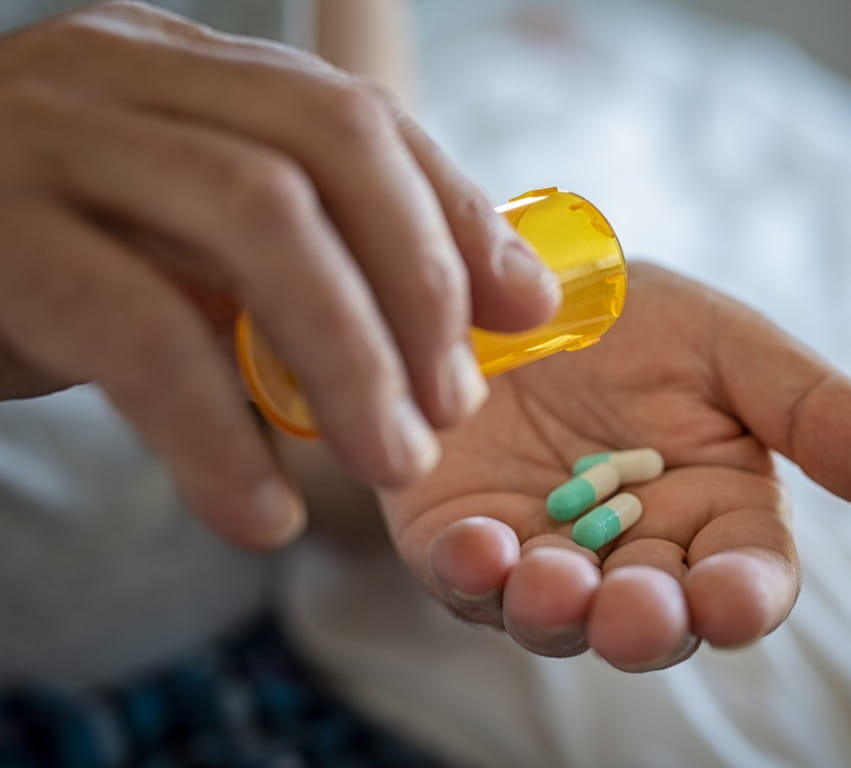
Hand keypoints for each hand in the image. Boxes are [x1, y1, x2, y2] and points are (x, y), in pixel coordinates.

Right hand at [0, 2, 558, 547]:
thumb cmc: (53, 267)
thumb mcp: (187, 244)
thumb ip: (308, 256)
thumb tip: (476, 313)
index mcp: (186, 71)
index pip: (356, 116)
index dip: (456, 215)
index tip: (521, 312)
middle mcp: (122, 76)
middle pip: (325, 146)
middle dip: (417, 282)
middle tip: (454, 406)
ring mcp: (49, 141)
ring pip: (254, 219)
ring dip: (349, 358)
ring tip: (393, 462)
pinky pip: (139, 332)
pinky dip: (218, 432)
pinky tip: (260, 514)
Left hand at [380, 263, 850, 671]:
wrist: (512, 286)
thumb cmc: (627, 316)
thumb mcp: (727, 346)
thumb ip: (811, 412)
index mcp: (708, 511)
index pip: (742, 577)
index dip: (740, 598)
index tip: (732, 601)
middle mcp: (626, 550)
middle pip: (649, 616)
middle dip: (645, 622)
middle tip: (639, 612)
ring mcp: (539, 551)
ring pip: (554, 612)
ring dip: (556, 609)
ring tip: (554, 582)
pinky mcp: (457, 536)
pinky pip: (461, 574)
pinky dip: (469, 571)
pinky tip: (476, 547)